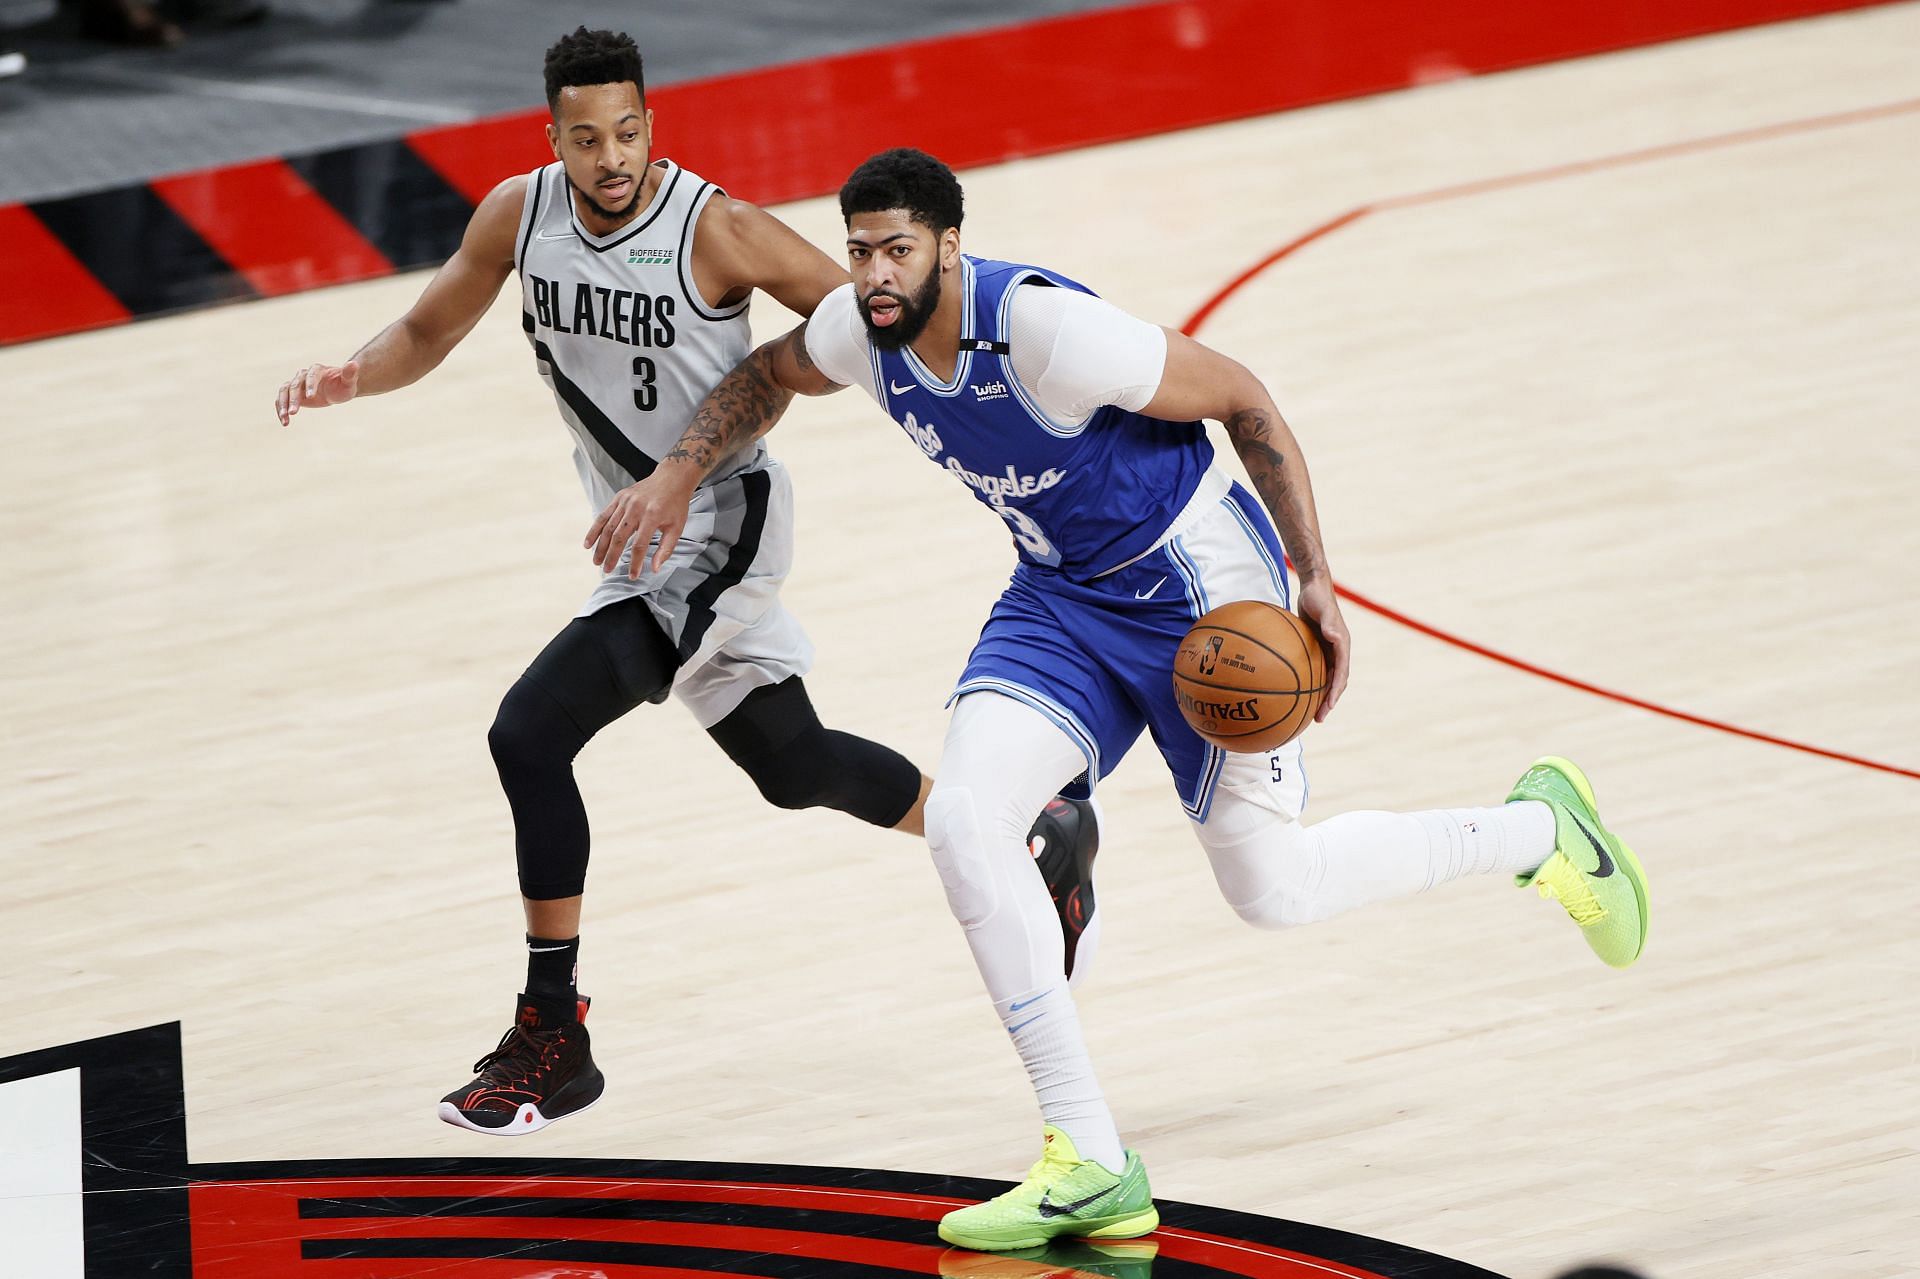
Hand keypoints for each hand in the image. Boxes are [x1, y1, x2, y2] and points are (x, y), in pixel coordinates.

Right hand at [275, 360, 359, 424]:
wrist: (337, 390)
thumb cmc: (344, 386)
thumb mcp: (349, 382)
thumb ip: (350, 374)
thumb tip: (353, 363)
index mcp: (318, 370)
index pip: (312, 375)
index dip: (310, 385)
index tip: (311, 397)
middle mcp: (304, 375)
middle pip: (295, 385)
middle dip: (293, 399)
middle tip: (293, 413)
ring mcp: (296, 383)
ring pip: (284, 391)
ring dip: (282, 404)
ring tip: (286, 418)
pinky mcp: (292, 393)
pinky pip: (281, 399)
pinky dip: (280, 409)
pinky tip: (285, 422)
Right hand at [585, 467, 698, 578]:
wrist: (672, 478)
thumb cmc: (676, 505)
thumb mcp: (677, 527)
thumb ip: (666, 549)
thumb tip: (655, 569)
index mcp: (652, 516)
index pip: (639, 545)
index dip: (635, 563)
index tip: (632, 576)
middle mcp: (636, 508)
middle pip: (619, 537)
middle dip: (612, 556)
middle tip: (607, 570)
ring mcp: (626, 501)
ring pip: (609, 527)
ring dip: (601, 546)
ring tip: (596, 562)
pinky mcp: (619, 497)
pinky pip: (604, 516)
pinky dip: (594, 530)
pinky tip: (588, 543)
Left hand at [1295, 573, 1349, 720]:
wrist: (1313, 586)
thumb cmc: (1318, 596)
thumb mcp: (1324, 609)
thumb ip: (1329, 623)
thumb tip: (1334, 636)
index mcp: (1343, 646)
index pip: (1342, 675)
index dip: (1336, 693)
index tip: (1328, 707)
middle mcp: (1338, 651)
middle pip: (1335, 682)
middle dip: (1328, 702)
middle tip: (1317, 719)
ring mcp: (1328, 650)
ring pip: (1325, 678)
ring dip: (1319, 696)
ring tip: (1307, 713)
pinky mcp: (1317, 648)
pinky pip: (1314, 669)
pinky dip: (1307, 682)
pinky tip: (1291, 690)